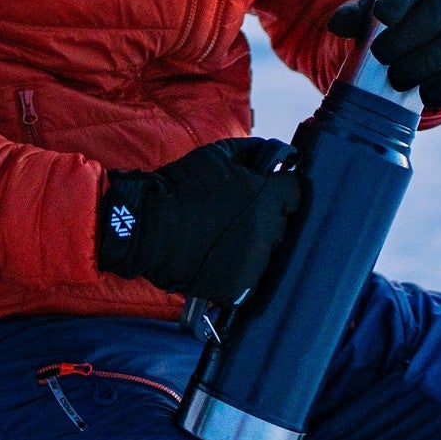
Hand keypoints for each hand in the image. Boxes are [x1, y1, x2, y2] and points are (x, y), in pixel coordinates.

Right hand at [94, 137, 299, 304]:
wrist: (145, 228)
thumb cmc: (179, 187)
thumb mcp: (215, 155)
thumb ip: (251, 150)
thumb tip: (272, 153)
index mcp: (265, 197)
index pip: (295, 193)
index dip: (280, 190)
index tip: (266, 192)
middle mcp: (266, 231)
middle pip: (282, 224)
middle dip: (266, 217)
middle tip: (236, 215)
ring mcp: (254, 263)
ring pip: (267, 252)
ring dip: (253, 245)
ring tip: (223, 239)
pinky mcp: (239, 288)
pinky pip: (250, 278)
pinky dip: (238, 270)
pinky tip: (218, 258)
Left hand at [329, 0, 440, 112]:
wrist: (418, 54)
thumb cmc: (389, 31)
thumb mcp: (368, 20)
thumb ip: (352, 17)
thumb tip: (337, 25)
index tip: (383, 16)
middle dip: (410, 36)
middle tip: (382, 57)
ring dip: (428, 63)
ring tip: (398, 80)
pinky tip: (425, 95)